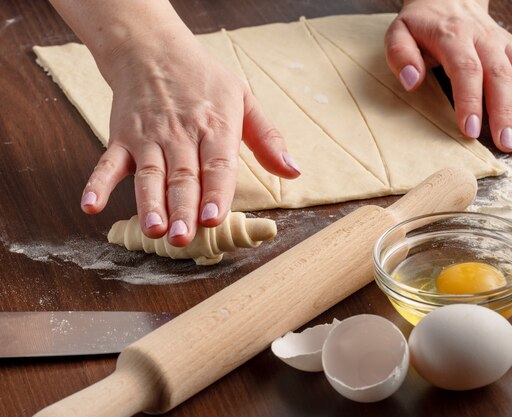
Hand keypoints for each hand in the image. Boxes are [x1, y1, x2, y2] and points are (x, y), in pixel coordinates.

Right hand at [80, 29, 299, 246]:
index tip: (214, 218)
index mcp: (215, 127)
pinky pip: (108, 163)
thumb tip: (294, 171)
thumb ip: (268, 138)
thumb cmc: (203, 79)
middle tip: (184, 237)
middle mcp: (181, 134)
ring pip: (149, 175)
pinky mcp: (122, 138)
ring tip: (154, 230)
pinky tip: (91, 206)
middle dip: (183, 209)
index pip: (217, 164)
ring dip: (150, 204)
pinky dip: (99, 184)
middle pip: (182, 176)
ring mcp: (148, 137)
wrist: (152, 50)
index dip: (216, 192)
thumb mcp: (244, 98)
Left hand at [385, 0, 511, 151]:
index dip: (470, 100)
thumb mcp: (399, 34)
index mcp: (454, 36)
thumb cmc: (422, 24)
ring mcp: (505, 42)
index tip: (471, 130)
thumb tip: (411, 81)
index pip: (466, 69)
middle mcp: (485, 38)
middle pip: (501, 74)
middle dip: (505, 111)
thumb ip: (401, 55)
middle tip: (506, 143)